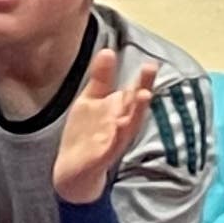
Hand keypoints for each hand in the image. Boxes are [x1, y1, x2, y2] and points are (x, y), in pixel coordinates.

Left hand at [53, 48, 163, 202]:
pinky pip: (112, 145)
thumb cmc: (85, 134)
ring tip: (144, 95)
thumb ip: (100, 78)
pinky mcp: (102, 156)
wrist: (72, 171)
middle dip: (144, 89)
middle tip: (151, 69)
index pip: (133, 92)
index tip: (151, 62)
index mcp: (118, 110)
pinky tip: (119, 124)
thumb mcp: (90, 101)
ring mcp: (113, 141)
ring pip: (129, 125)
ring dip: (137, 111)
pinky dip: (117, 135)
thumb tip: (108, 50)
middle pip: (135, 106)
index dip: (143, 79)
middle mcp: (120, 124)